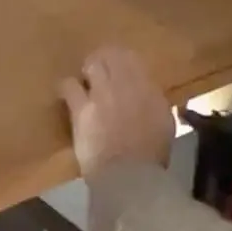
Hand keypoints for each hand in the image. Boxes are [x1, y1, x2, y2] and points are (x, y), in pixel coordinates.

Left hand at [59, 46, 174, 175]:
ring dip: (87, 70)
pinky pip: (69, 86)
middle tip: (97, 67)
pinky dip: (67, 87)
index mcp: (150, 89)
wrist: (129, 174)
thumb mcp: (164, 125)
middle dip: (103, 59)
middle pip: (110, 56)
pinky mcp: (81, 108)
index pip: (133, 59)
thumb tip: (148, 95)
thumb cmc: (152, 156)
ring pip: (92, 64)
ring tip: (84, 79)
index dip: (123, 59)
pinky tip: (66, 93)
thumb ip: (156, 104)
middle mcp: (126, 84)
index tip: (119, 64)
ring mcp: (102, 94)